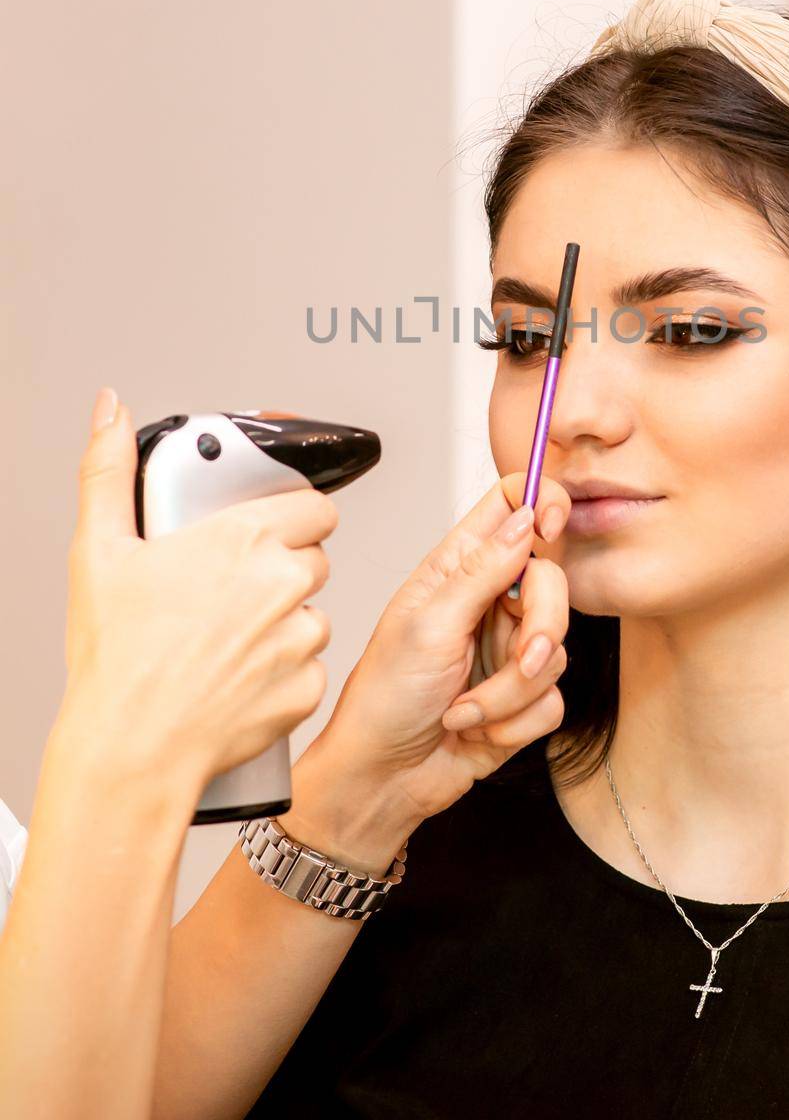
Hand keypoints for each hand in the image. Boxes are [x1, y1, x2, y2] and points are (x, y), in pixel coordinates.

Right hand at [60, 387, 339, 796]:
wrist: (131, 750)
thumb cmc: (117, 660)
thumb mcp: (98, 551)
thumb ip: (109, 471)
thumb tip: (110, 414)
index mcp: (243, 539)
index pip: (313, 505)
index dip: (293, 514)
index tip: (269, 528)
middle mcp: (283, 582)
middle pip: (314, 557)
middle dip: (283, 567)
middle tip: (232, 589)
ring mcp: (300, 638)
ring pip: (314, 614)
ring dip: (285, 621)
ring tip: (229, 639)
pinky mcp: (306, 688)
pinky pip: (310, 669)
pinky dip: (284, 672)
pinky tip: (240, 678)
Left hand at [289, 473, 571, 849]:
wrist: (381, 779)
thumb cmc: (383, 698)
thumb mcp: (428, 625)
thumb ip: (482, 570)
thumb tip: (525, 517)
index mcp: (458, 568)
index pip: (511, 504)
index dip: (540, 500)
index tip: (550, 525)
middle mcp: (489, 601)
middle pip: (553, 580)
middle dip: (543, 628)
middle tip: (521, 659)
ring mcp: (508, 649)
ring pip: (558, 649)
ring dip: (511, 691)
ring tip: (465, 710)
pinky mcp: (522, 698)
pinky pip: (554, 700)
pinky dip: (514, 722)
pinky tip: (474, 729)